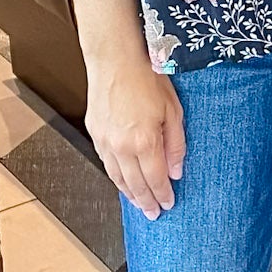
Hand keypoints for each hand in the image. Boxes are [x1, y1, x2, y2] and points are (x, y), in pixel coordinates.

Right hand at [85, 51, 185, 221]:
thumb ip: (175, 145)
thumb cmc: (146, 78)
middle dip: (146, 201)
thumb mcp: (173, 110)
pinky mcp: (95, 133)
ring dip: (129, 193)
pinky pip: (106, 163)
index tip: (169, 204)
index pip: (156, 179)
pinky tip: (123, 181)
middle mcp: (122, 146)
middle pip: (135, 184)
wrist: (115, 59)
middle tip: (154, 213)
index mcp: (144, 141)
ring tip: (139, 203)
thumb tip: (176, 171)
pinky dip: (116, 176)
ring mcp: (105, 141)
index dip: (163, 195)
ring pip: (117, 177)